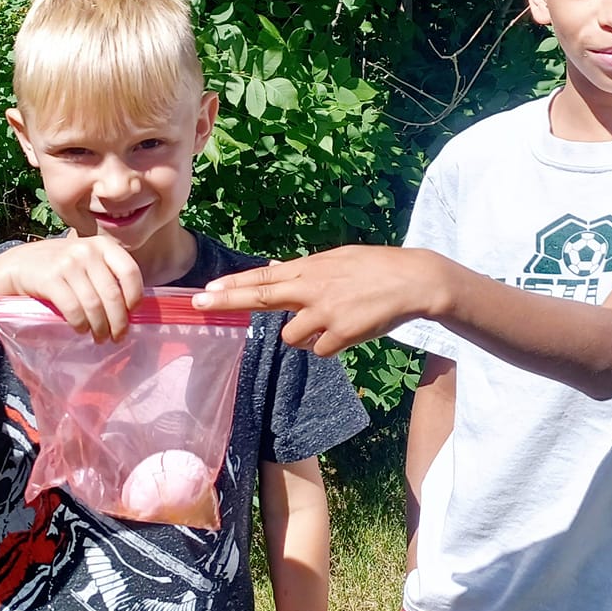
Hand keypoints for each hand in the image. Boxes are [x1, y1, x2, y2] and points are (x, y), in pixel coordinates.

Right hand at [0, 235, 144, 340]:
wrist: (18, 264)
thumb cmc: (59, 266)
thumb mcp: (86, 260)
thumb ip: (106, 274)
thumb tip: (131, 309)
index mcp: (102, 245)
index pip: (130, 271)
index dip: (135, 296)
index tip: (132, 313)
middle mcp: (86, 251)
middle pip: (113, 294)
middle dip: (118, 321)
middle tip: (118, 337)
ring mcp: (68, 263)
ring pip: (94, 305)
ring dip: (100, 328)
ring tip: (100, 338)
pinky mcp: (50, 279)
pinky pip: (73, 309)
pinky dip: (80, 324)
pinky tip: (81, 330)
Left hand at [194, 247, 449, 356]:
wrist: (414, 280)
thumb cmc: (375, 268)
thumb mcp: (337, 260)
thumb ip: (304, 268)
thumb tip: (276, 268)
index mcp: (310, 270)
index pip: (262, 277)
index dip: (232, 285)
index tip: (205, 288)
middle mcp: (312, 289)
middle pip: (260, 297)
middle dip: (227, 301)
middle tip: (197, 302)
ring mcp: (325, 312)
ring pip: (290, 337)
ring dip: (302, 335)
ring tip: (331, 321)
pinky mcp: (341, 334)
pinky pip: (320, 350)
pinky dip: (329, 345)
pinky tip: (349, 330)